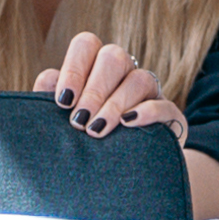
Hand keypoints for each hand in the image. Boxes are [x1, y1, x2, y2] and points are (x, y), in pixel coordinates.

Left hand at [36, 31, 191, 144]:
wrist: (119, 174)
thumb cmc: (82, 141)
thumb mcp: (61, 121)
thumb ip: (50, 99)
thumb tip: (48, 82)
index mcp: (95, 67)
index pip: (86, 45)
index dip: (74, 69)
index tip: (63, 102)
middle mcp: (124, 73)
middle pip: (113, 57)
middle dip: (93, 90)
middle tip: (79, 122)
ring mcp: (150, 93)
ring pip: (139, 79)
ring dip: (115, 104)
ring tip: (96, 131)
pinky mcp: (170, 116)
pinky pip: (164, 106)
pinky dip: (145, 113)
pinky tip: (127, 124)